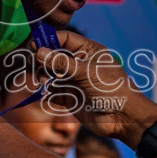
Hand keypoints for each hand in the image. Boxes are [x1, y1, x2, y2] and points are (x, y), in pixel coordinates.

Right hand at [32, 31, 156, 144]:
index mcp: (88, 51)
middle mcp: (79, 64)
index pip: (64, 39)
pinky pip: (52, 92)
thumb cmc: (111, 89)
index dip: (49, 40)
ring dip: (44, 77)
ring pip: (50, 74)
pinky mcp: (69, 98)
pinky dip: (47, 93)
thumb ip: (61, 63)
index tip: (34, 45)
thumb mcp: (87, 72)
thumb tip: (39, 51)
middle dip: (43, 60)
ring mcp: (73, 81)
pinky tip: (49, 94)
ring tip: (46, 83)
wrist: (122, 118)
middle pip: (53, 56)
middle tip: (35, 65)